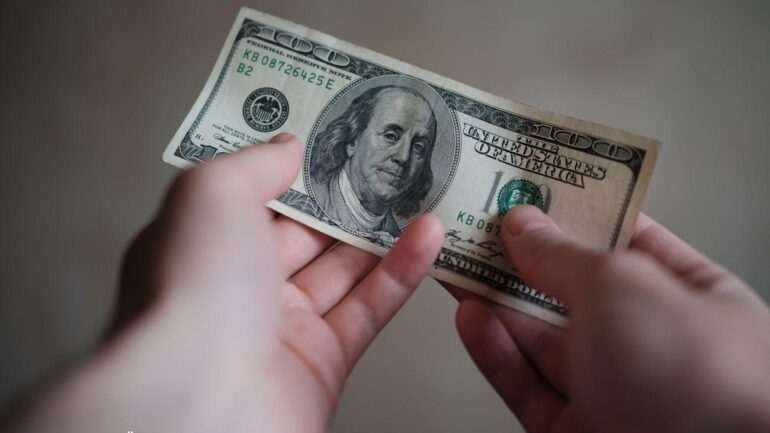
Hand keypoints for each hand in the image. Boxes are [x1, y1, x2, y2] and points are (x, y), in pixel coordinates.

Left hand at [8, 133, 443, 432]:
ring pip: (343, 271)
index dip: (292, 168)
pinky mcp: (323, 362)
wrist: (209, 400)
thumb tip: (288, 145)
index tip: (335, 138)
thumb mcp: (212, 195)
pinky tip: (430, 237)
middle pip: (304, 233)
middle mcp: (237, 287)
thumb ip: (255, 163)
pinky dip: (402, 273)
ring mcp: (281, 327)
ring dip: (383, 232)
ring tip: (423, 191)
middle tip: (391, 162)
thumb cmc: (194, 291)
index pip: (251, 198)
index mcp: (199, 246)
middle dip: (346, 198)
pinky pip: (368, 309)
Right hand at [450, 206, 769, 432]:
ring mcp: (613, 389)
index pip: (622, 239)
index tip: (523, 188)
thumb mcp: (624, 286)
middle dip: (521, 256)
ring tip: (455, 261)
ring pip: (542, 337)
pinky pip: (526, 383)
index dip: (570, 211)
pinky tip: (469, 317)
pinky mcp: (575, 430)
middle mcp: (651, 342)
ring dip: (497, 299)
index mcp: (688, 294)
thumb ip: (564, 254)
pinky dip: (494, 350)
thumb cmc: (696, 375)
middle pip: (572, 288)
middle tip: (474, 222)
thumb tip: (522, 223)